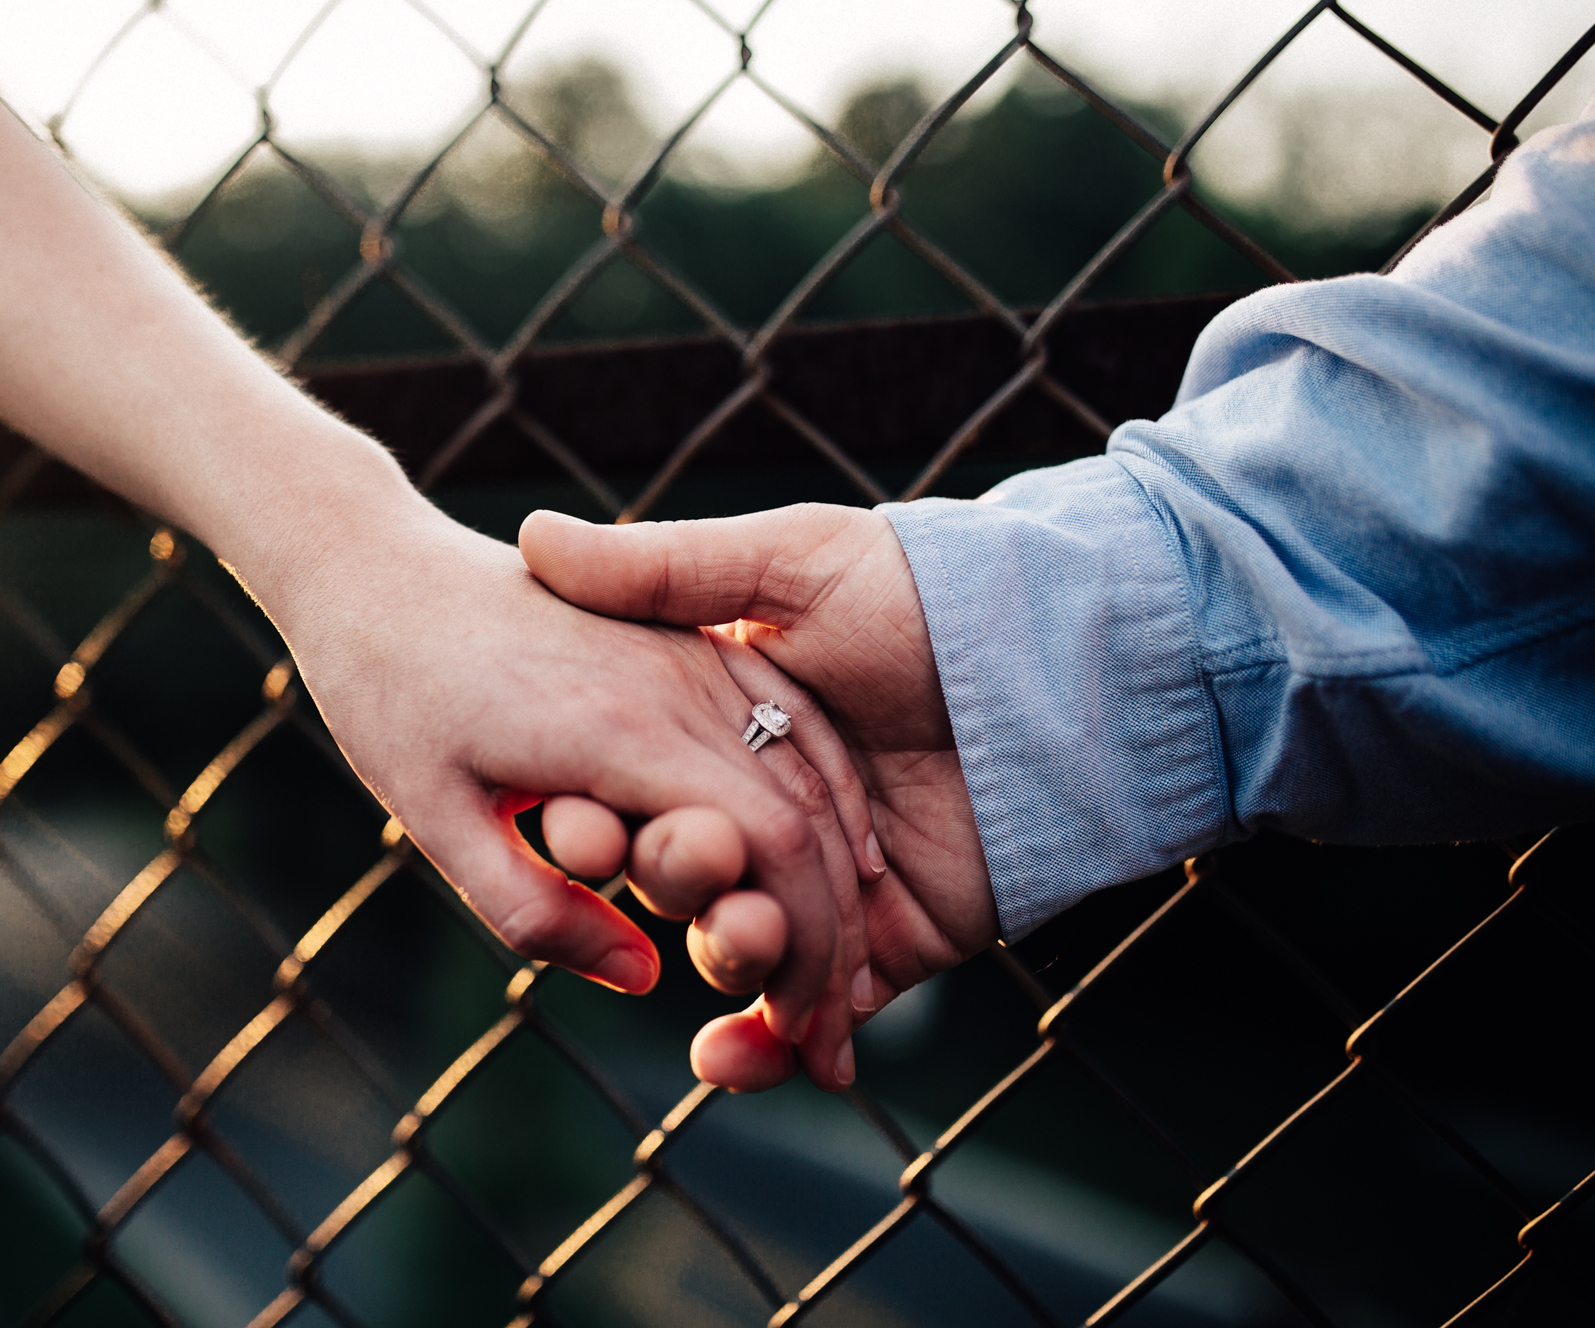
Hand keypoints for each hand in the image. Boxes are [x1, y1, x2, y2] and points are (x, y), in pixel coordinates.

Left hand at [270, 506, 874, 1089]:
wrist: (378, 572)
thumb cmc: (391, 698)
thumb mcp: (435, 819)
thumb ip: (536, 910)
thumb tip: (646, 978)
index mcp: (619, 729)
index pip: (770, 844)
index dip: (808, 945)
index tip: (806, 1029)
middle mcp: (676, 680)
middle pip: (807, 816)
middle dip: (836, 933)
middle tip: (831, 1032)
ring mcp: (690, 650)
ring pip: (808, 766)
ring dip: (839, 872)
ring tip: (839, 967)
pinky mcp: (688, 637)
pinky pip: (787, 715)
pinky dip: (827, 792)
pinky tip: (841, 854)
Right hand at [519, 504, 1000, 1088]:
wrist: (1061, 665)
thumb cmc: (926, 592)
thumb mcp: (791, 561)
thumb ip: (664, 566)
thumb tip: (532, 537)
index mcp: (725, 721)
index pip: (632, 786)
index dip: (594, 813)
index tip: (567, 824)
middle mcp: (764, 804)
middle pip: (679, 870)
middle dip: (669, 877)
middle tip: (686, 855)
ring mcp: (826, 882)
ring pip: (739, 945)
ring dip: (726, 951)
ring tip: (745, 931)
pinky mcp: (886, 946)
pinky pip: (813, 1012)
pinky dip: (765, 1047)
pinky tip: (722, 1056)